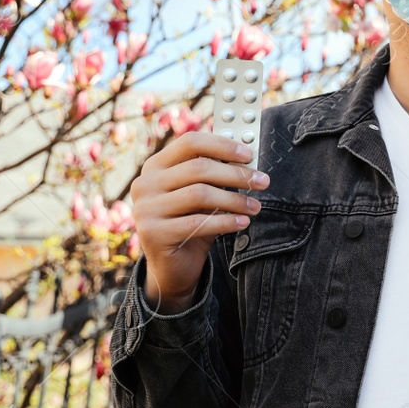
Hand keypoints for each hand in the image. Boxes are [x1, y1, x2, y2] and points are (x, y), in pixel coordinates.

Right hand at [131, 132, 268, 312]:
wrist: (172, 265)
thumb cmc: (192, 221)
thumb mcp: (202, 194)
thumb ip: (216, 175)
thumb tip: (248, 159)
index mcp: (156, 165)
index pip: (190, 142)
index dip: (222, 145)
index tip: (249, 155)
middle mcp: (145, 183)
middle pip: (198, 168)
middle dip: (236, 174)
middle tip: (263, 181)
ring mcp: (146, 208)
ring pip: (199, 194)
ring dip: (235, 200)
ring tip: (255, 207)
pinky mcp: (153, 233)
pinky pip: (197, 223)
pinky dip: (226, 221)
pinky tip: (243, 222)